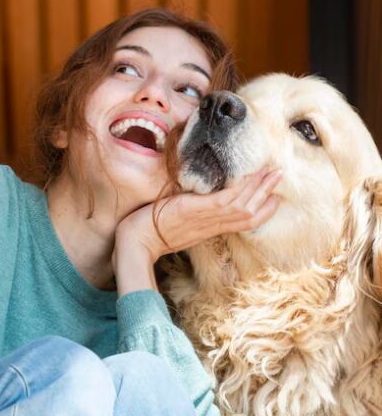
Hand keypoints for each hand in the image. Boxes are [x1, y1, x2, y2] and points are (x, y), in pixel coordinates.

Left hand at [114, 167, 282, 274]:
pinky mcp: (196, 210)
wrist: (136, 243)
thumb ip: (193, 214)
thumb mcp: (179, 223)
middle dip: (267, 194)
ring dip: (260, 188)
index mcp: (210, 229)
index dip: (262, 209)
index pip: (245, 221)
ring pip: (244, 205)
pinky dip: (242, 189)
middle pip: (251, 213)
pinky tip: (250, 176)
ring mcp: (206, 218)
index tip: (274, 195)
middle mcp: (212, 225)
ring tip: (272, 172)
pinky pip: (226, 200)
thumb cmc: (151, 232)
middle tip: (280, 175)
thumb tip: (196, 198)